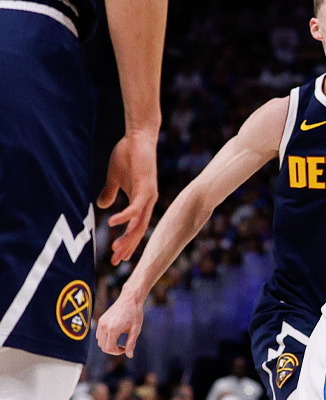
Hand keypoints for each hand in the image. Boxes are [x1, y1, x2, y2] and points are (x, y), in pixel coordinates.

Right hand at [96, 289, 145, 356]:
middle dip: (113, 350)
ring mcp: (101, 323)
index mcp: (113, 329)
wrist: (130, 299)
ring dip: (108, 344)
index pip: (109, 348)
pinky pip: (99, 335)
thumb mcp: (135, 330)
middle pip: (103, 347)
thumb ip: (131, 343)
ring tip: (120, 341)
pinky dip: (105, 338)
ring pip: (100, 341)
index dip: (117, 352)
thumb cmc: (135, 314)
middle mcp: (104, 326)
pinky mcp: (100, 320)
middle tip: (124, 347)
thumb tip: (129, 355)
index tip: (125, 349)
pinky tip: (115, 335)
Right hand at [99, 130, 158, 264]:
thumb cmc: (127, 156)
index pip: (136, 227)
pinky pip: (136, 207)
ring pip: (140, 223)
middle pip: (139, 230)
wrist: (138, 137)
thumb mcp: (115, 178)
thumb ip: (110, 193)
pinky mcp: (146, 187)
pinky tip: (112, 223)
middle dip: (128, 247)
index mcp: (142, 201)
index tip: (119, 257)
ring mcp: (149, 195)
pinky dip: (124, 216)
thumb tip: (103, 206)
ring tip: (116, 249)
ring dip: (128, 237)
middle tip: (117, 261)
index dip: (128, 242)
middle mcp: (148, 202)